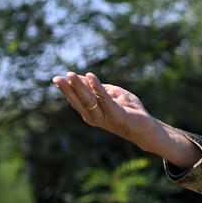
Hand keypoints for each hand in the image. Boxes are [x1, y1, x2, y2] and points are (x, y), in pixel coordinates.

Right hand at [51, 72, 200, 167]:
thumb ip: (98, 87)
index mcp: (91, 113)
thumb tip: (82, 77)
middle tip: (56, 78)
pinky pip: (105, 98)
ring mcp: (104, 117)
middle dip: (67, 89)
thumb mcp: (112, 94)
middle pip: (78, 101)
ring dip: (79, 86)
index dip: (67, 89)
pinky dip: (97, 86)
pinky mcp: (116, 114)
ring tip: (71, 75)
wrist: (145, 127)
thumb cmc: (129, 110)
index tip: (58, 78)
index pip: (76, 100)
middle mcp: (94, 117)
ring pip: (88, 100)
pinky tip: (91, 76)